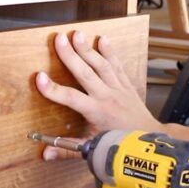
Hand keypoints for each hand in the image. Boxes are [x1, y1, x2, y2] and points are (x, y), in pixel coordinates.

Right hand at [35, 31, 161, 159]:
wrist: (148, 138)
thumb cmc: (118, 144)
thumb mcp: (92, 149)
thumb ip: (67, 149)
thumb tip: (44, 153)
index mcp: (96, 113)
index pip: (72, 99)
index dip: (54, 90)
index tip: (40, 78)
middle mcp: (107, 97)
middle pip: (86, 73)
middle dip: (71, 56)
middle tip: (59, 39)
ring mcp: (118, 88)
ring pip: (101, 65)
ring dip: (88, 49)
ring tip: (76, 34)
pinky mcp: (126, 84)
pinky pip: (117, 65)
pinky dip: (110, 52)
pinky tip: (102, 38)